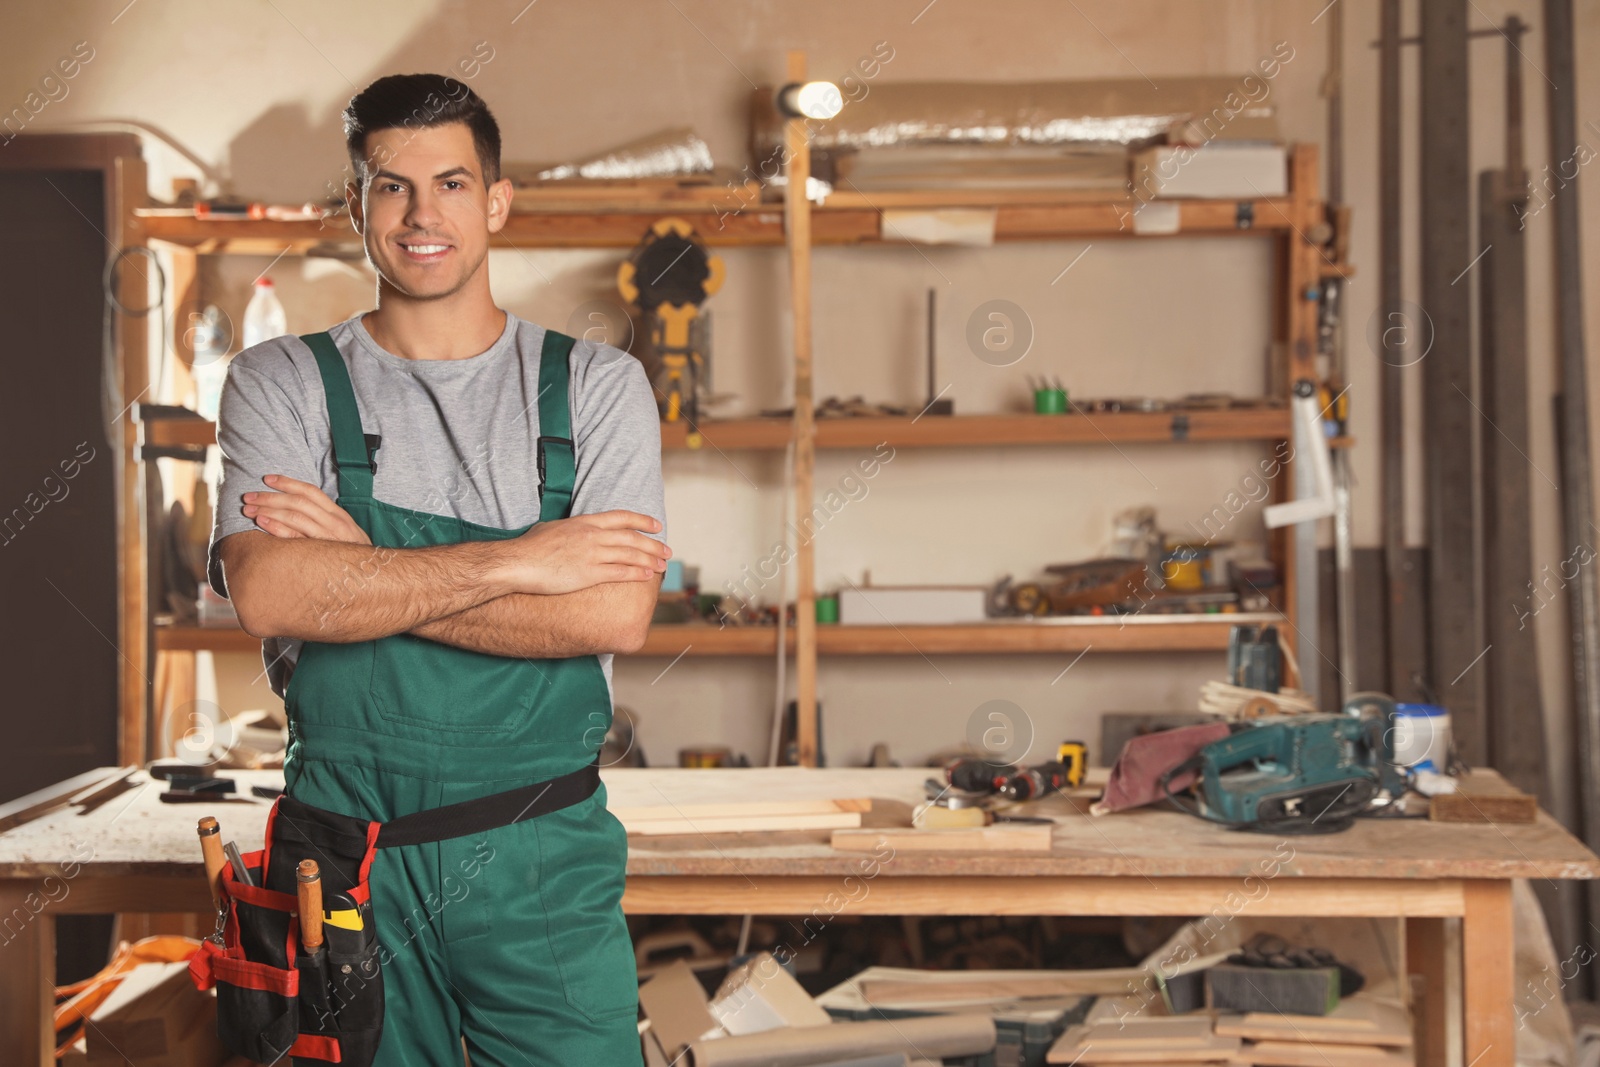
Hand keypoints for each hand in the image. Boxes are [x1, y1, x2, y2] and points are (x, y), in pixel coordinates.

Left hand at [241, 475, 370, 544]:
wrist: (375, 576)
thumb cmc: (353, 556)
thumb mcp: (344, 534)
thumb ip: (324, 522)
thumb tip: (297, 512)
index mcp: (338, 514)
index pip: (311, 492)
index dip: (288, 482)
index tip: (266, 478)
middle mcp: (335, 522)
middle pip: (298, 502)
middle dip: (270, 497)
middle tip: (248, 497)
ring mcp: (329, 537)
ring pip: (295, 516)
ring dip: (269, 510)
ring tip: (248, 510)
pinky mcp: (322, 553)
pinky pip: (296, 538)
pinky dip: (278, 528)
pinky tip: (262, 523)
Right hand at [493, 510, 669, 594]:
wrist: (518, 562)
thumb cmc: (529, 547)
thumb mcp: (552, 527)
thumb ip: (569, 529)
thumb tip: (572, 530)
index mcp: (585, 522)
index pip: (621, 518)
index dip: (642, 521)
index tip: (656, 526)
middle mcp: (592, 536)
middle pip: (631, 538)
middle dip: (653, 544)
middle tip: (667, 551)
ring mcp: (592, 554)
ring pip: (630, 555)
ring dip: (649, 560)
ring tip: (662, 565)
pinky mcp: (589, 573)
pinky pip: (619, 572)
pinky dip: (636, 573)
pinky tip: (646, 576)